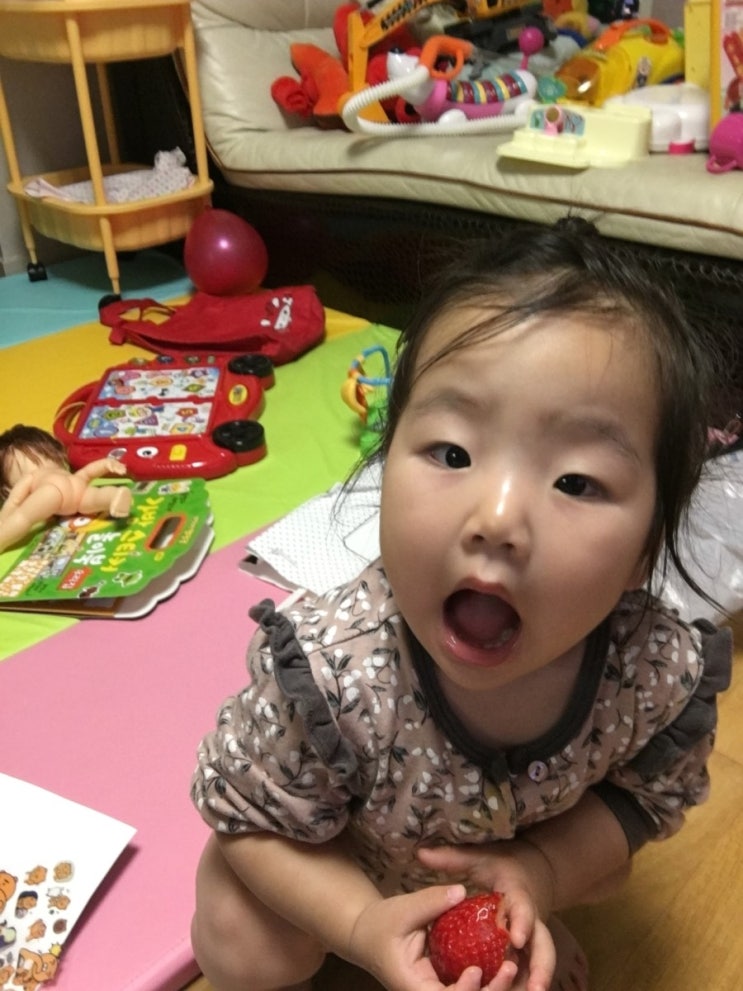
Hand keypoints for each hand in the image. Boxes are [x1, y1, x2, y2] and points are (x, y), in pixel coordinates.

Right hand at [345, 883, 520, 990]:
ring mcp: (436, 990)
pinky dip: (485, 979)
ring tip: (512, 966)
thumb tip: (461, 891)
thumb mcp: (402, 909)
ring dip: (492, 988)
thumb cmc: (381, 923)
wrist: (367, 934)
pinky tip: (504, 962)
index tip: (476, 970)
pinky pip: (467, 985)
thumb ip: (431, 902)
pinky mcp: (444, 981)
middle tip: (510, 968)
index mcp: (411, 985)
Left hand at [417, 845, 556, 990]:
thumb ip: (451, 858)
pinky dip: (524, 983)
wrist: (529, 872)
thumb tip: (420, 852)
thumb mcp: (478, 857)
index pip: (523, 908)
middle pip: (543, 945)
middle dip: (541, 968)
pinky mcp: (528, 949)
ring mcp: (532, 937)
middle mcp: (531, 919)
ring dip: (536, 981)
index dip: (522, 922)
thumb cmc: (499, 865)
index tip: (516, 938)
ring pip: (539, 963)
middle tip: (536, 989)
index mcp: (519, 895)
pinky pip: (529, 969)